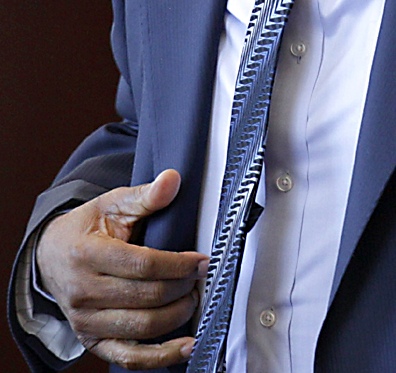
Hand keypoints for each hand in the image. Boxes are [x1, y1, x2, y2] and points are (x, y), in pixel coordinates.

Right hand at [35, 169, 207, 369]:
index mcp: (86, 256)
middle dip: (183, 288)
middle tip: (201, 277)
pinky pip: (129, 357)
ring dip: (178, 314)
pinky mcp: (93, 340)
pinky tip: (188, 345)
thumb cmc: (89, 229)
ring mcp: (86, 321)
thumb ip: (145, 196)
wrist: (53, 256)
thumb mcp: (113, 204)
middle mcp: (82, 292)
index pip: (143, 266)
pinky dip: (162, 355)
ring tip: (193, 297)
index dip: (179, 265)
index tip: (202, 261)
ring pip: (144, 327)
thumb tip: (173, 180)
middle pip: (148, 297)